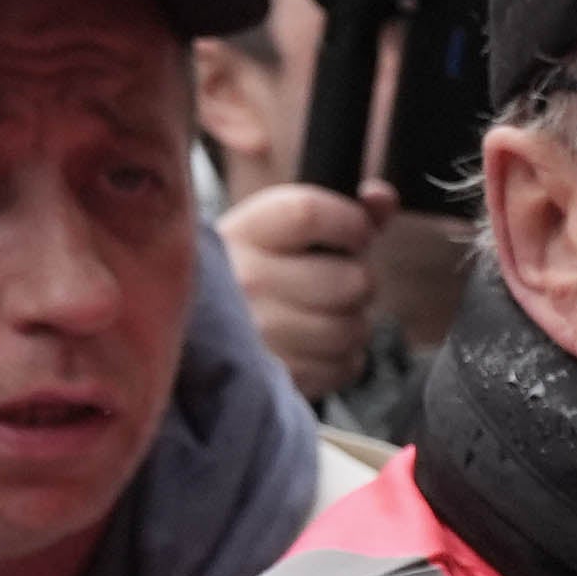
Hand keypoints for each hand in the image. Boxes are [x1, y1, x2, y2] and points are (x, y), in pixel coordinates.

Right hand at [219, 180, 398, 405]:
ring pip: (355, 327)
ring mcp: (259, 335)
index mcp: (243, 234)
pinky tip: (312, 346)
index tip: (355, 234)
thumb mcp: (274, 233)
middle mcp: (245, 281)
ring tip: (318, 315)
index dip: (352, 224)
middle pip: (352, 280)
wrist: (194, 334)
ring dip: (350, 323)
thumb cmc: (245, 276)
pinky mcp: (277, 378)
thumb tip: (383, 198)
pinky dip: (342, 359)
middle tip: (331, 283)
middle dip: (356, 282)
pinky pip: (348, 365)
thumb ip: (337, 212)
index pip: (311, 213)